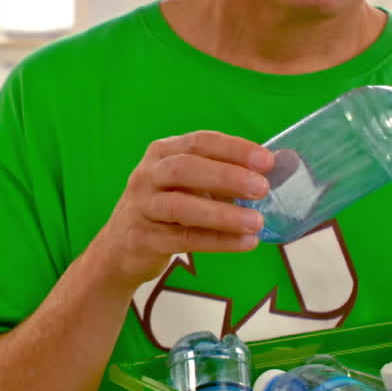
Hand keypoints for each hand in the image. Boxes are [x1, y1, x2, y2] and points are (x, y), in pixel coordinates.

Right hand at [88, 131, 273, 294]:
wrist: (119, 249)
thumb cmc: (164, 209)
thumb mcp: (184, 184)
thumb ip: (219, 177)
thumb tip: (272, 172)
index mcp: (162, 153)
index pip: (199, 142)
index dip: (234, 149)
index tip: (267, 160)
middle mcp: (147, 175)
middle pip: (185, 169)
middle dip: (226, 176)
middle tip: (261, 188)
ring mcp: (142, 206)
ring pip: (181, 206)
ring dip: (222, 214)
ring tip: (256, 222)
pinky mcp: (142, 239)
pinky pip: (183, 239)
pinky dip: (217, 241)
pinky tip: (245, 243)